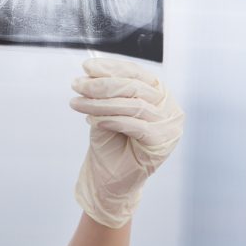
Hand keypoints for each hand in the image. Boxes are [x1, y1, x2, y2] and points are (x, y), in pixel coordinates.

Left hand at [70, 58, 183, 227]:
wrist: (109, 179)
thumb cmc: (110, 143)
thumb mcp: (105, 110)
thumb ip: (104, 91)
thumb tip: (90, 70)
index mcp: (157, 93)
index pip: (136, 73)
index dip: (111, 67)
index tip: (87, 66)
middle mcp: (168, 106)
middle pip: (134, 87)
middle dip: (101, 84)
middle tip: (77, 85)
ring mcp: (169, 125)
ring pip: (133, 105)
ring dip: (100, 103)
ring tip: (77, 103)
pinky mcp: (162, 142)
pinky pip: (135, 125)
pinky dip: (111, 120)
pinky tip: (92, 120)